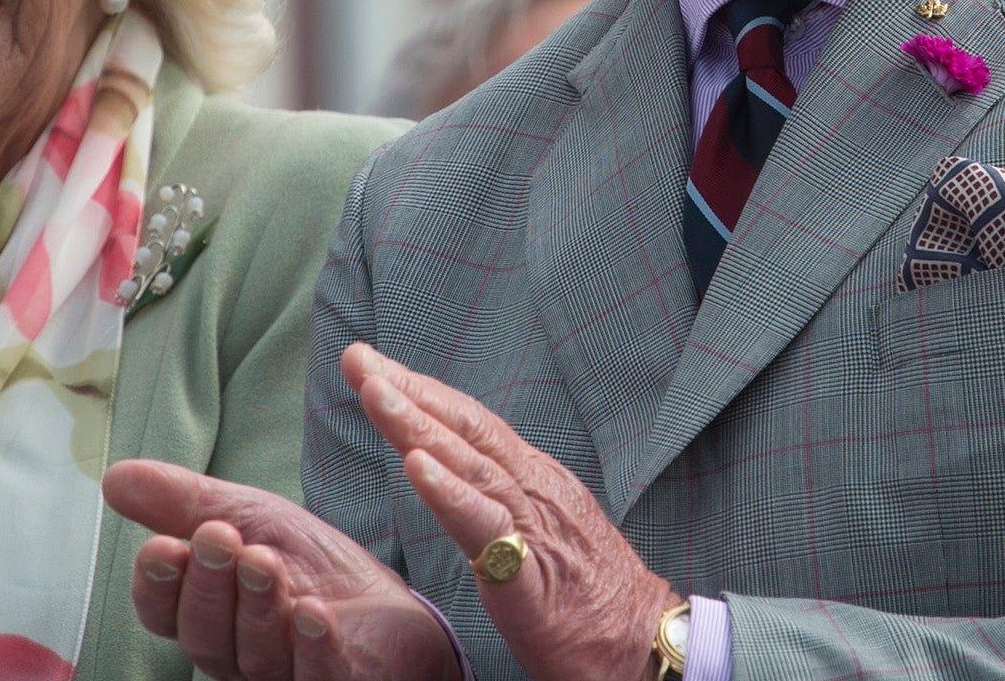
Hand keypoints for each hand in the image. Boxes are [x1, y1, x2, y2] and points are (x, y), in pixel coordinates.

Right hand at [102, 460, 458, 680]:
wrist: (392, 600)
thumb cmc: (311, 562)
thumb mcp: (249, 516)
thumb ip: (183, 501)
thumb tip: (112, 476)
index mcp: (209, 616)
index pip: (164, 613)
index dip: (158, 585)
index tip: (161, 546)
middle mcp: (239, 655)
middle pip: (204, 635)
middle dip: (208, 585)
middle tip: (218, 538)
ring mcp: (286, 676)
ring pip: (255, 653)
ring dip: (256, 605)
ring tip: (265, 560)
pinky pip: (317, 677)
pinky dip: (312, 645)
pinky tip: (312, 612)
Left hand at [345, 343, 677, 680]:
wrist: (647, 645)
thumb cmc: (590, 598)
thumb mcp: (543, 532)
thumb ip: (502, 501)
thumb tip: (454, 476)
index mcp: (535, 479)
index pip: (472, 423)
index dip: (422, 392)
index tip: (374, 367)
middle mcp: (535, 489)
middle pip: (465, 427)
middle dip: (407, 389)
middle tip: (358, 358)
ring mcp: (536, 526)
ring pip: (469, 463)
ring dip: (417, 424)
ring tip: (374, 392)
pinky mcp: (533, 575)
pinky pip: (487, 528)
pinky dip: (450, 493)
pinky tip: (417, 467)